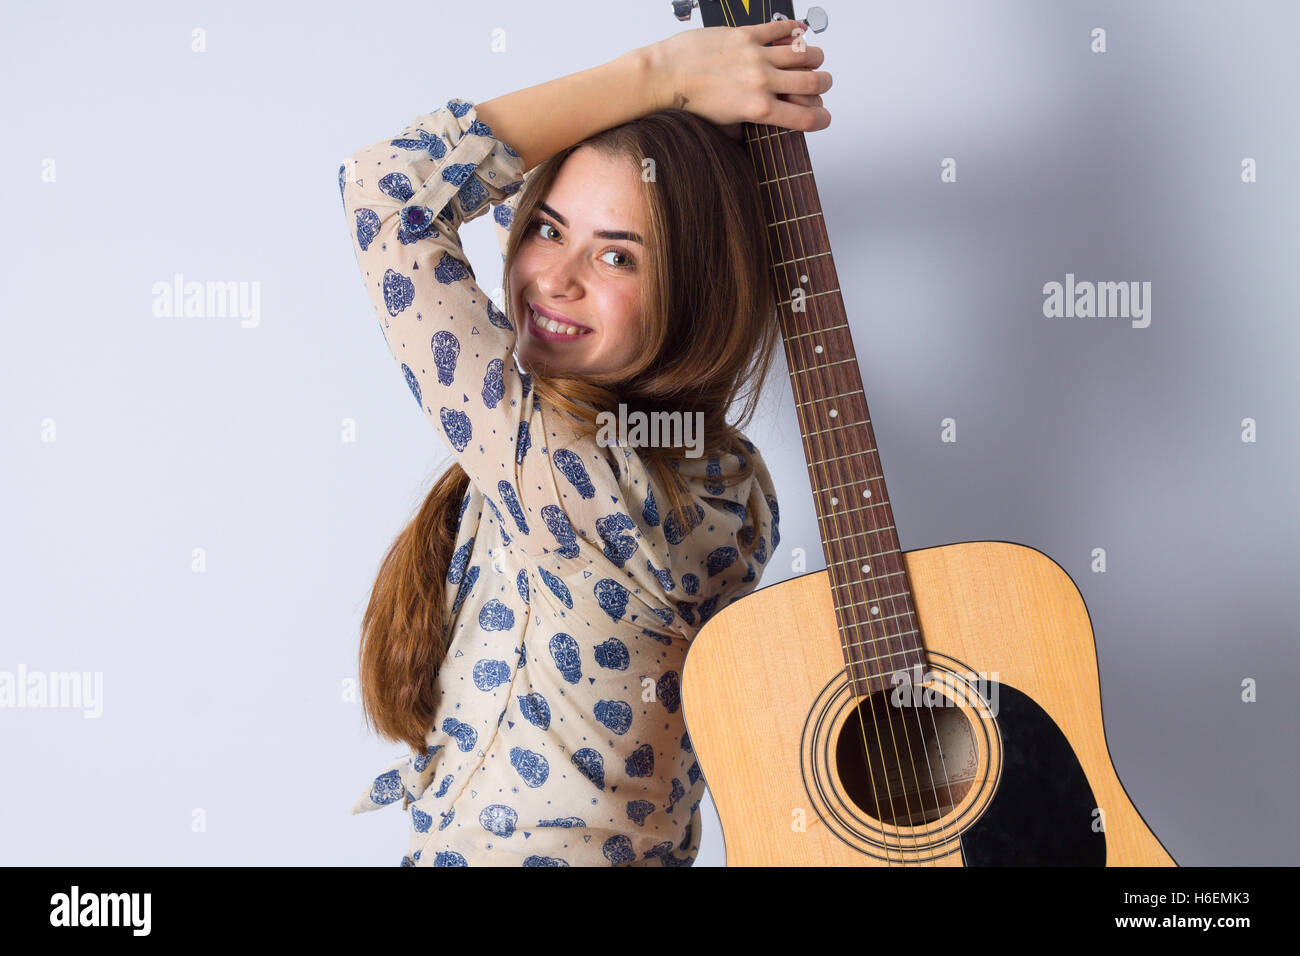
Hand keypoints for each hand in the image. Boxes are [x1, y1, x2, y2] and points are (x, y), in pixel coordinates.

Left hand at [644, 18, 831, 133]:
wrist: (665, 77)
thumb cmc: (688, 103)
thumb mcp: (723, 128)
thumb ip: (747, 130)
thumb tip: (758, 133)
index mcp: (759, 109)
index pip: (808, 117)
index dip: (823, 120)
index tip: (824, 118)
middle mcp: (762, 82)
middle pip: (815, 82)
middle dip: (824, 85)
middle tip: (822, 84)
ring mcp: (756, 56)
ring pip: (804, 52)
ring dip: (814, 57)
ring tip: (811, 59)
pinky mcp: (745, 34)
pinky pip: (780, 28)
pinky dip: (794, 29)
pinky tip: (797, 32)